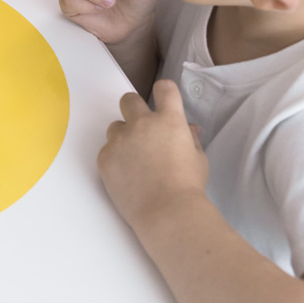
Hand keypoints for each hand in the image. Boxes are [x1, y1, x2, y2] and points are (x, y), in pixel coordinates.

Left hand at [98, 81, 208, 232]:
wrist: (168, 214)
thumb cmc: (189, 186)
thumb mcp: (198, 159)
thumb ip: (190, 138)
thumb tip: (189, 128)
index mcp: (168, 120)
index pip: (164, 88)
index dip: (163, 92)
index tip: (163, 102)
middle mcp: (141, 123)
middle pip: (129, 100)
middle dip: (134, 110)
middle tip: (142, 130)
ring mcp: (120, 140)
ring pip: (115, 127)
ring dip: (123, 138)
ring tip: (134, 161)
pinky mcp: (105, 157)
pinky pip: (107, 151)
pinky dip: (115, 160)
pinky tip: (127, 178)